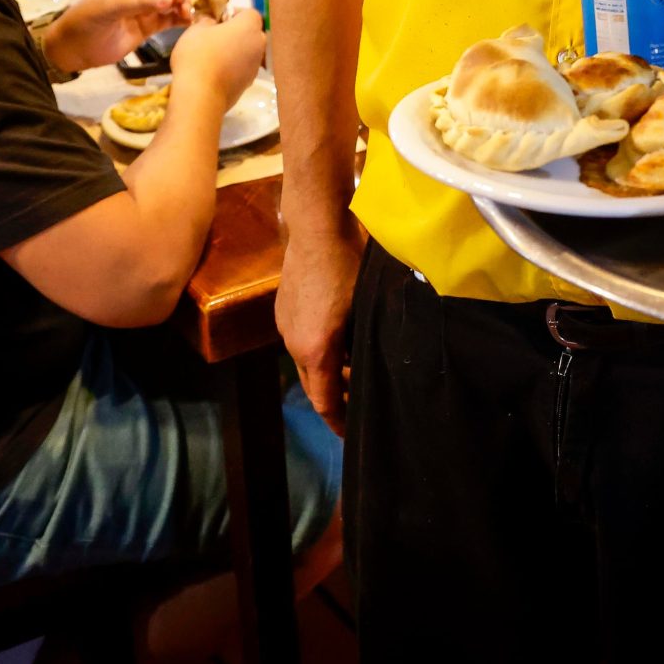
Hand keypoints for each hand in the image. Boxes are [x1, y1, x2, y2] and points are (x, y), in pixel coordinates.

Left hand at [42, 0, 181, 70]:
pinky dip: (182, 19)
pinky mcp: (149, 27)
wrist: (75, 50)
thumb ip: (139, 1)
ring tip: (185, 14)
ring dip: (183, 3)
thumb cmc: (85, 20)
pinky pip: (171, 18)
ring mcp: (145, 8)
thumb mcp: (108, 6)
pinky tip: (188, 22)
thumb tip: (169, 0)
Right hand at [169, 9, 263, 113]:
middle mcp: (258, 46)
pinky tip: (214, 73)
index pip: (249, 13)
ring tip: (212, 57)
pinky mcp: (248, 85)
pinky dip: (232, 68)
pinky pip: (242, 70)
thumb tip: (212, 23)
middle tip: (214, 37)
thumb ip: (206, 21)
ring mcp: (255, 68)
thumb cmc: (198, 55)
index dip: (234, 14)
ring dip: (235, 51)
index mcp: (249, 27)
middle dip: (236, 33)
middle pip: (251, 33)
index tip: (218, 20)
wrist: (200, 95)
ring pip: (247, 53)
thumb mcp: (195, 30)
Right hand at [275, 222, 362, 434]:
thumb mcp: (366, 310)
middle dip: (334, 398)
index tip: (351, 434)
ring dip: (328, 371)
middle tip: (358, 403)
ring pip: (306, 362)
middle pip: (313, 385)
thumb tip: (379, 364)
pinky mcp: (283, 309)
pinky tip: (339, 338)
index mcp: (315, 350)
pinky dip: (318, 350)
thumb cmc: (349, 267)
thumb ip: (366, 345)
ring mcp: (285, 325)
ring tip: (354, 370)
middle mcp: (293, 343)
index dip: (338, 421)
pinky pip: (300, 341)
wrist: (317, 229)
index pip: (324, 401)